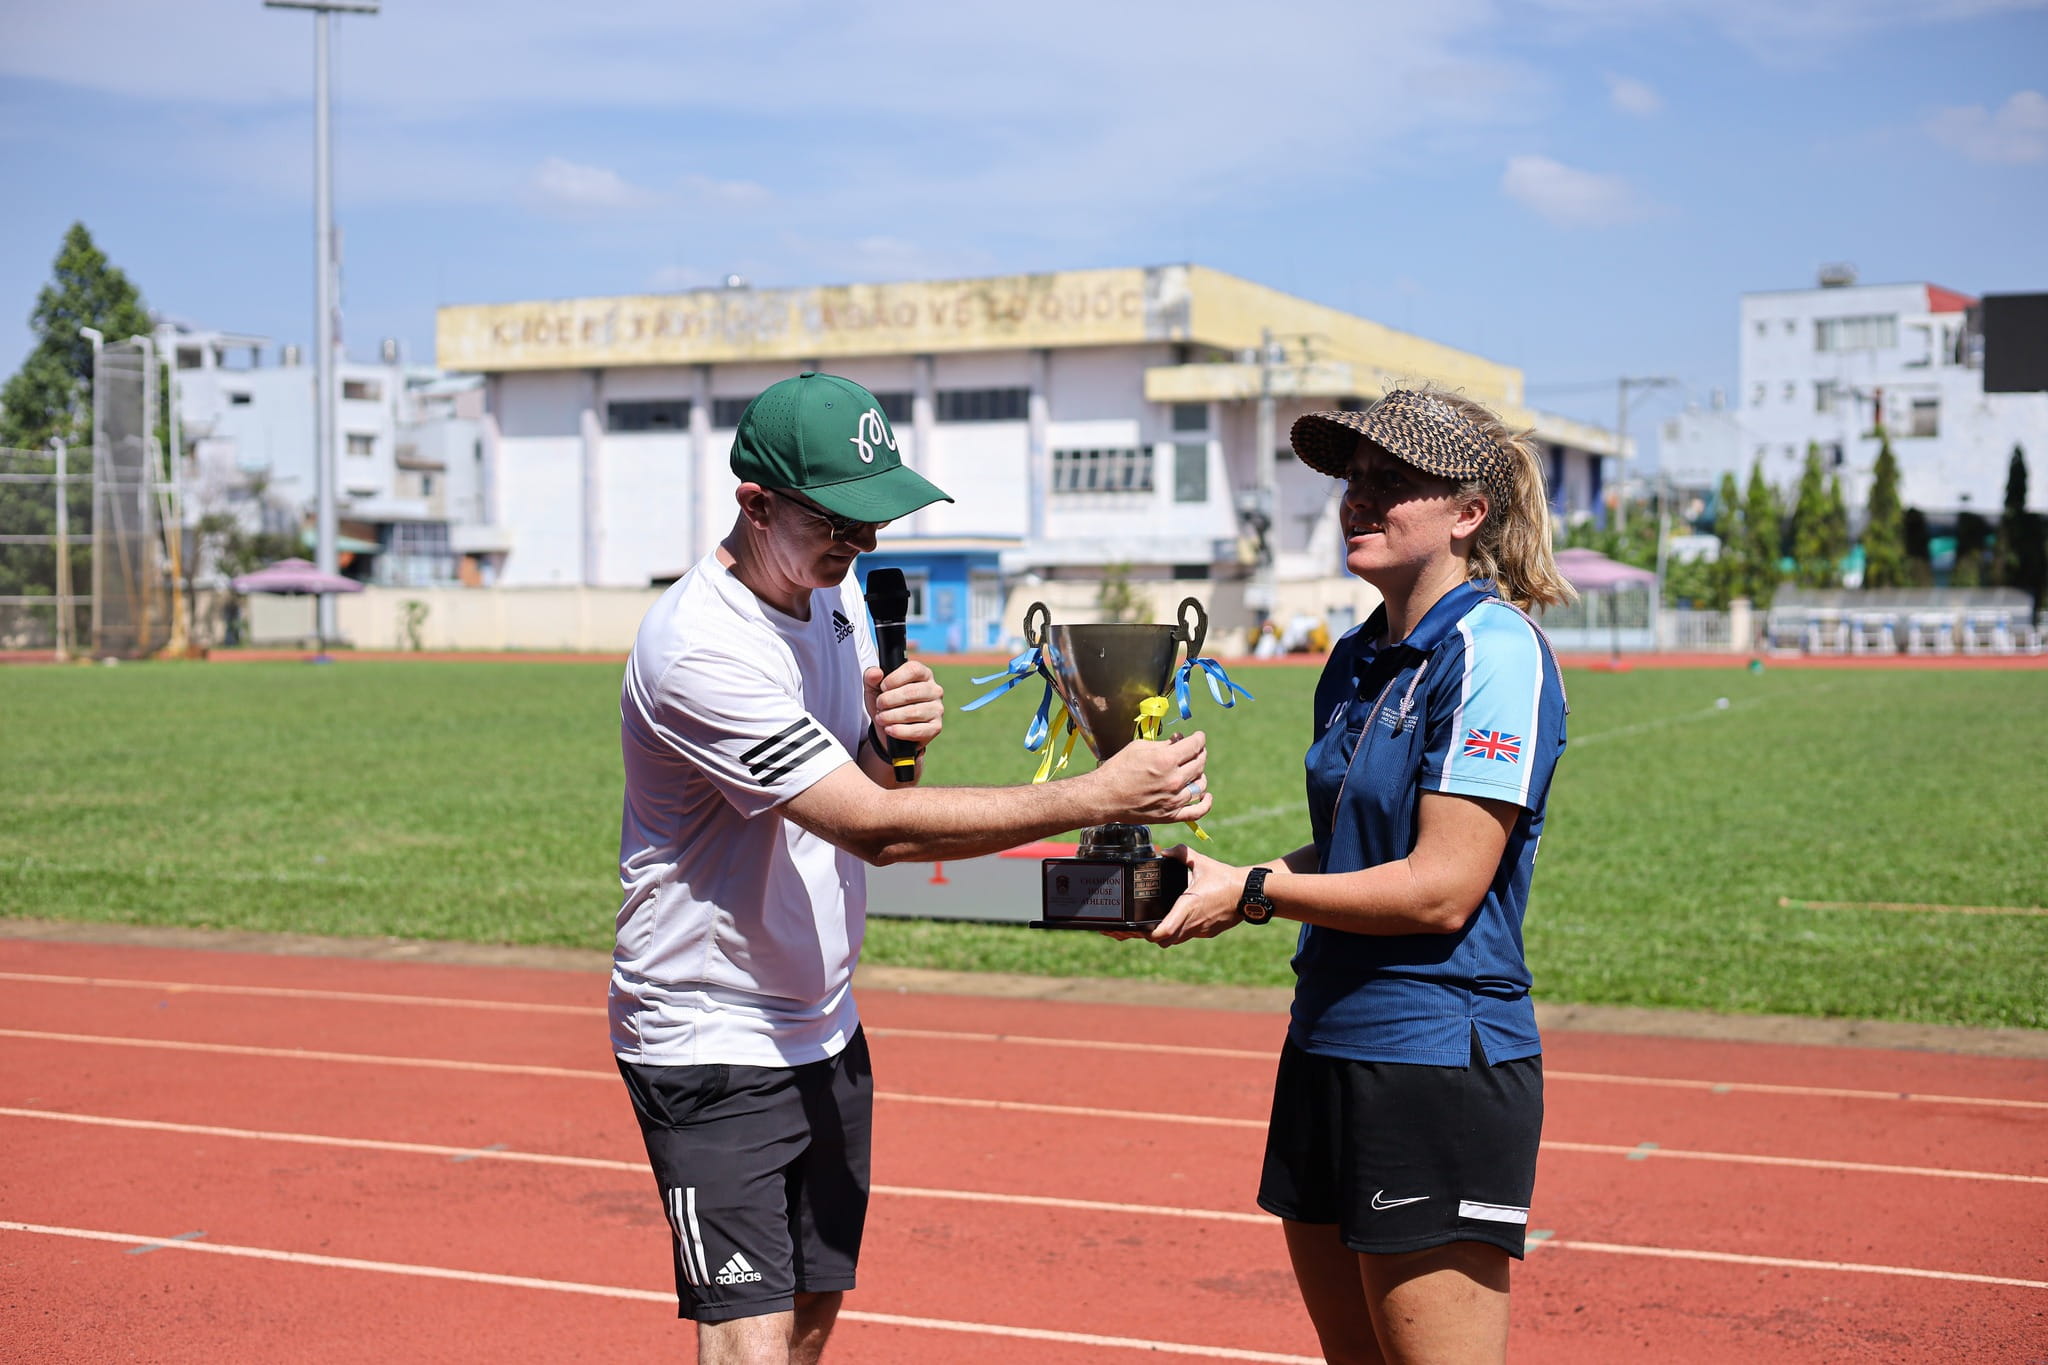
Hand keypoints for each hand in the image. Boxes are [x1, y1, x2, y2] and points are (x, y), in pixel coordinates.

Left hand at [864, 662, 943, 750]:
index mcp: (923, 674)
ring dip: (891, 716)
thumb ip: (871, 677)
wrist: (889, 727)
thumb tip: (876, 673)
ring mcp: (937, 709)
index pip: (913, 670)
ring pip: (913, 712)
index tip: (882, 687)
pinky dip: (900, 731)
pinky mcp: (936, 727)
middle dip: (889, 700)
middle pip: (911, 692)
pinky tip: (889, 729)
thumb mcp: (874, 688)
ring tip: (881, 718)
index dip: (894, 679)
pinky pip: (918, 730)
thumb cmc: (886, 703)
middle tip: (879, 706)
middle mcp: (934, 689)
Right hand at [1091, 730, 1210, 825]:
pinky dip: (1206, 803)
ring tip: (1193, 769)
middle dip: (1200, 752)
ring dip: (1200, 774)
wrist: (1104, 797)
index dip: (1199, 738)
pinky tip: (1206, 795)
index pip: (1195, 745)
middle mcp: (1174, 780)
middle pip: (1200, 763)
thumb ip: (1163, 744)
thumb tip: (1179, 741)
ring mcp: (1174, 800)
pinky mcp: (1170, 815)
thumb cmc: (1117, 770)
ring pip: (1200, 785)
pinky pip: (1197, 811)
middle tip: (1196, 749)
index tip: (1198, 736)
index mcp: (1166, 760)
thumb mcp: (1138, 747)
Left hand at [1150, 844, 1247, 945]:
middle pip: (1166, 942)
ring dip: (1168, 935)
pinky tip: (1184, 918)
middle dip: (1154, 936)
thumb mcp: (1202, 862)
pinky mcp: (1210, 932)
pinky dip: (1183, 931)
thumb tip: (1166, 851)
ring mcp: (1202, 930)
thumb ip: (1182, 854)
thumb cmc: (1225, 878)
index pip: (1164, 931)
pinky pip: (1191, 936)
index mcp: (1187, 906)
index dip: (1150, 934)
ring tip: (1162, 922)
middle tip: (1147, 925)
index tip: (1142, 927)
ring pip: (1178, 940)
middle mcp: (1193, 923)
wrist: (1249, 893)